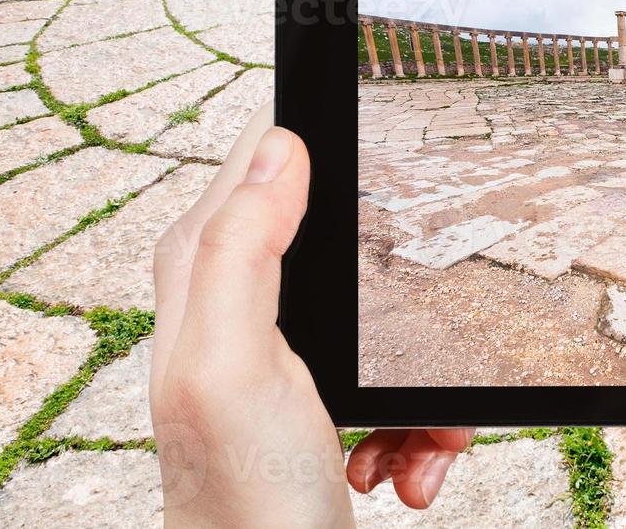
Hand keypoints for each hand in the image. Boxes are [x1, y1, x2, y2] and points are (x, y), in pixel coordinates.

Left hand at [150, 105, 473, 525]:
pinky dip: (422, 426)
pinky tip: (411, 461)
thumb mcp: (235, 364)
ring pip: (389, 316)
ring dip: (422, 379)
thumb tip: (278, 143)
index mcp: (203, 273)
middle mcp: (236, 305)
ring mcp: (283, 358)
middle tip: (415, 335)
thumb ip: (241, 248)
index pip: (258, 156)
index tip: (379, 134)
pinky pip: (402, 384)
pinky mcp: (323, 407)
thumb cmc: (244, 507)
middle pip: (344, 237)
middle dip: (398, 286)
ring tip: (417, 431)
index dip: (317, 139)